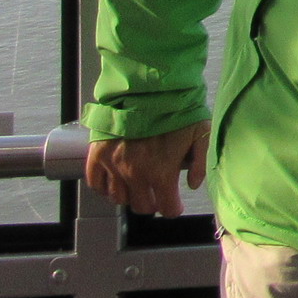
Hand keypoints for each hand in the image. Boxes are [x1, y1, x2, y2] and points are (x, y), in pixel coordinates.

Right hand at [85, 122, 209, 216]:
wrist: (148, 88)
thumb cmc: (177, 110)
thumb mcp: (201, 133)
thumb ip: (200, 163)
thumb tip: (193, 185)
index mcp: (161, 173)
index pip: (166, 208)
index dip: (172, 209)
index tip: (174, 205)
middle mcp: (135, 175)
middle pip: (141, 206)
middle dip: (152, 203)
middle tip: (156, 194)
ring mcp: (114, 166)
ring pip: (118, 198)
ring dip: (129, 196)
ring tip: (137, 186)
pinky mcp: (98, 155)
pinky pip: (96, 183)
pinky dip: (104, 187)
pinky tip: (114, 181)